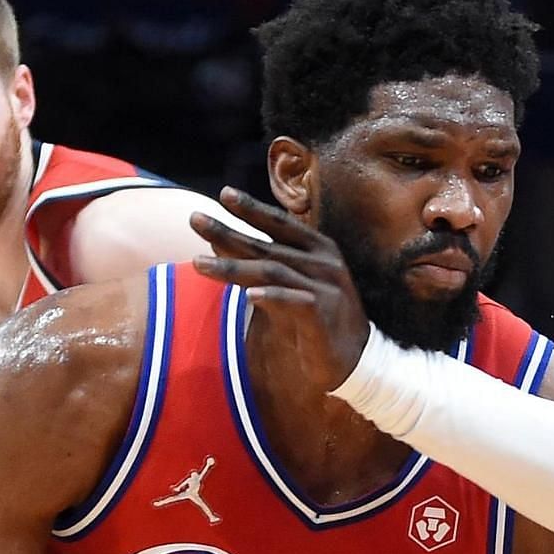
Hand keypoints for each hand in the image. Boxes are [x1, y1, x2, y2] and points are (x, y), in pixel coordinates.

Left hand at [190, 186, 369, 383]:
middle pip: (269, 245)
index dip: (253, 209)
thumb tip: (220, 239)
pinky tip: (248, 296)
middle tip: (195, 220)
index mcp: (320, 250)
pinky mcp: (324, 315)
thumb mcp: (290, 286)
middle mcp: (324, 263)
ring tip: (197, 264)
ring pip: (273, 271)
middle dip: (229, 231)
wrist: (358, 359)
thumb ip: (260, 263)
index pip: (282, 224)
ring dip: (233, 267)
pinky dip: (271, 297)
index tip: (225, 194)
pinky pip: (294, 302)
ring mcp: (326, 288)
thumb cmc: (320, 320)